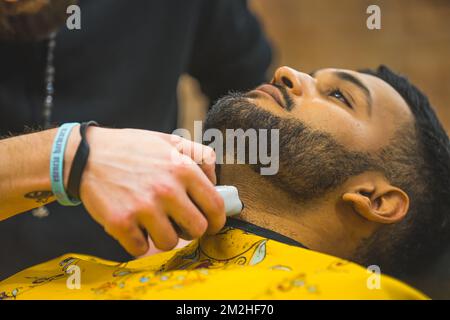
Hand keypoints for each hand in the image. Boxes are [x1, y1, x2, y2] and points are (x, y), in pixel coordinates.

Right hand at [74, 127, 224, 255]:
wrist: (86, 155)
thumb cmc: (132, 149)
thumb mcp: (170, 141)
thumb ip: (199, 157)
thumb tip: (216, 183)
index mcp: (183, 169)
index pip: (215, 206)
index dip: (217, 220)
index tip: (211, 224)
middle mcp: (167, 189)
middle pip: (198, 229)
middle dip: (191, 230)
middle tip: (179, 223)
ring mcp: (143, 208)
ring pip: (170, 243)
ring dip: (163, 236)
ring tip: (152, 221)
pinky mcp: (121, 223)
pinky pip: (140, 249)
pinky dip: (137, 242)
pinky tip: (133, 225)